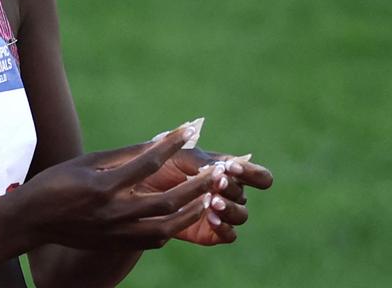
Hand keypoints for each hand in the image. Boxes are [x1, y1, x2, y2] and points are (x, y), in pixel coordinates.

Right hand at [7, 124, 216, 250]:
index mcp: (105, 187)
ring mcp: (117, 233)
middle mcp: (114, 213)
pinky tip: (182, 214)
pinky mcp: (117, 244)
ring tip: (209, 196)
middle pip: (167, 201)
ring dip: (191, 211)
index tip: (189, 130)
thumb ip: (123, 156)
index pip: (148, 163)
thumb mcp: (87, 163)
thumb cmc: (56, 184)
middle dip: (196, 185)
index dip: (171, 144)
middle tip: (215, 171)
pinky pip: (153, 239)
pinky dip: (172, 226)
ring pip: (166, 227)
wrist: (32, 221)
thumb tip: (155, 143)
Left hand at [138, 146, 272, 244]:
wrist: (135, 192)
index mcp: (227, 171)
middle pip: (244, 194)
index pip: (256, 175)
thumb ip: (201, 160)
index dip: (252, 173)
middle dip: (231, 187)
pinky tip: (212, 219)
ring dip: (230, 208)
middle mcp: (228, 193)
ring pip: (241, 215)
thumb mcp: (178, 156)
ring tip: (213, 202)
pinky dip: (225, 228)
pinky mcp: (210, 233)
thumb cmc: (157, 166)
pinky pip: (229, 235)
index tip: (231, 167)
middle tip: (217, 183)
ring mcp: (220, 213)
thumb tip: (222, 168)